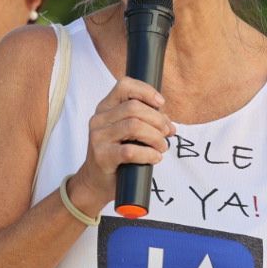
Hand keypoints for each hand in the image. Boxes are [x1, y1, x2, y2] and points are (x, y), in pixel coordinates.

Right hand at [69, 75, 173, 213]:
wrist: (96, 181)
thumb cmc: (117, 154)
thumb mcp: (128, 133)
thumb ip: (147, 122)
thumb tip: (170, 125)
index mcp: (106, 107)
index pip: (124, 86)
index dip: (146, 91)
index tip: (161, 103)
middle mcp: (99, 119)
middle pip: (134, 107)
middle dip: (157, 119)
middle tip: (166, 132)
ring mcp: (98, 137)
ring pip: (134, 126)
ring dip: (155, 137)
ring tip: (162, 146)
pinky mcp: (102, 156)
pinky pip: (130, 151)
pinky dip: (148, 154)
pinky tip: (155, 157)